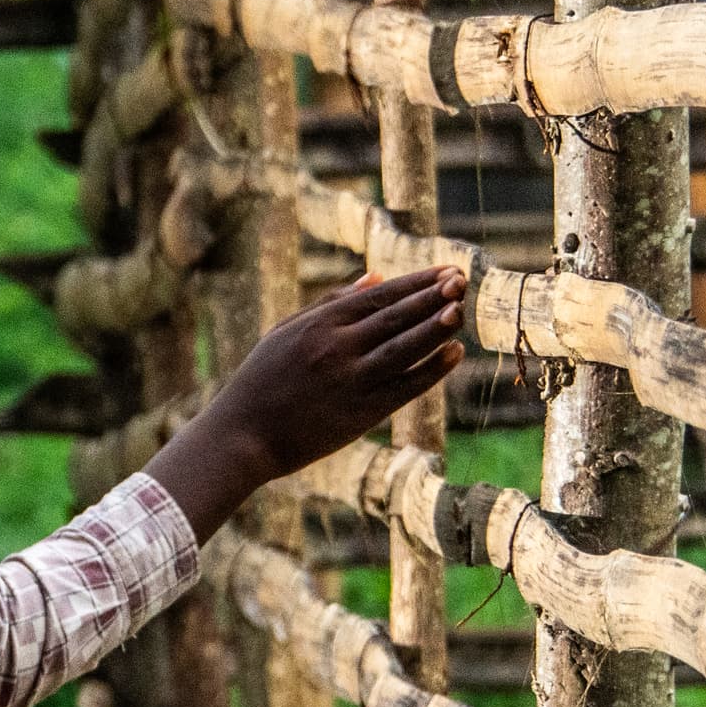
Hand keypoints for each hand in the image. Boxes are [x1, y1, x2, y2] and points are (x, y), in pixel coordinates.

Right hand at [142, 265, 466, 541]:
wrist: (243, 436)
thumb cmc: (261, 381)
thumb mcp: (287, 331)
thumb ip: (331, 302)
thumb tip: (376, 277)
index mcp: (320, 324)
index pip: (380, 296)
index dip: (417, 282)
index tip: (446, 270)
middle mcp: (338, 347)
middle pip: (397, 316)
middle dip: (434, 297)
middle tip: (463, 280)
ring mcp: (351, 380)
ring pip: (405, 348)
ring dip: (437, 328)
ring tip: (462, 310)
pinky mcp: (360, 413)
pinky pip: (405, 387)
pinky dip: (432, 370)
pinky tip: (454, 354)